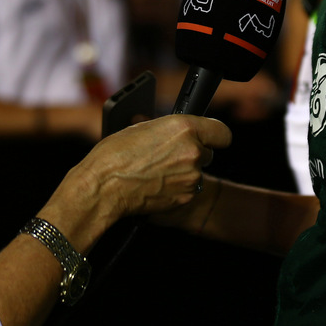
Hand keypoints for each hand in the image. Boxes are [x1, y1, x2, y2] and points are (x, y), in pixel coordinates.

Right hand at [87, 113, 229, 215]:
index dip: (213, 135)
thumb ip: (168, 129)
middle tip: (170, 154)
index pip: (222, 132)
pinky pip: (188, 189)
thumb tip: (176, 132)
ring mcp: (191, 177)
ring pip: (197, 172)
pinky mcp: (185, 197)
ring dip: (184, 171)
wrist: (104, 187)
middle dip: (193, 153)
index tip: (208, 137)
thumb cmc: (115, 155)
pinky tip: (156, 183)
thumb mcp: (142, 128)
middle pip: (208, 152)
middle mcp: (193, 152)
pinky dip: (176, 187)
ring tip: (157, 171)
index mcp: (184, 128)